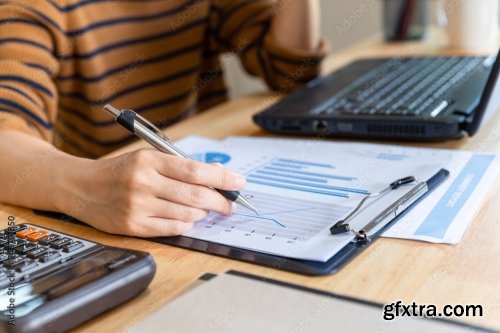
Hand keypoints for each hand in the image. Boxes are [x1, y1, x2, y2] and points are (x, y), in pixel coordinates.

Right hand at [59, 149, 245, 236]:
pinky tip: (189, 220)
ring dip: (202, 214)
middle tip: (229, 205)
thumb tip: (214, 176)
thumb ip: (177, 167)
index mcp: (149, 160)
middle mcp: (143, 182)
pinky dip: (186, 225)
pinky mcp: (132, 225)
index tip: (239, 183)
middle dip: (220, 202)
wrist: (80, 186)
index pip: (195, 170)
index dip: (222, 178)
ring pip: (186, 215)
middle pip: (195, 195)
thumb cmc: (119, 171)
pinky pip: (171, 229)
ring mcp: (137, 206)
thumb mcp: (146, 158)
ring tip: (204, 211)